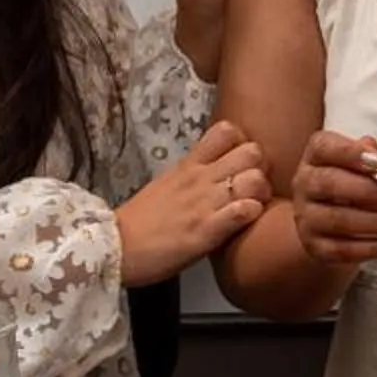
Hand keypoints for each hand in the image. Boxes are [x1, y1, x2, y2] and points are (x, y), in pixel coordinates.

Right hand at [117, 120, 269, 286]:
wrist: (116, 246)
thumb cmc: (140, 221)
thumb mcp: (167, 185)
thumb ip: (193, 176)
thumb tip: (216, 173)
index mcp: (189, 165)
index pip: (227, 131)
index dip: (243, 144)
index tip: (241, 164)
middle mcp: (200, 178)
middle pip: (252, 152)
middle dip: (260, 169)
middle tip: (253, 190)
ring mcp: (205, 203)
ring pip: (255, 179)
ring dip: (260, 194)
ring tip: (252, 208)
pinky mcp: (207, 230)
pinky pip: (244, 211)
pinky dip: (252, 215)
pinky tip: (245, 223)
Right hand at [289, 129, 376, 267]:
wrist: (335, 224)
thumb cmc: (358, 185)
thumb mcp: (370, 164)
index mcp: (316, 156)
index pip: (323, 147)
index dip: (349, 152)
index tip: (376, 161)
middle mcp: (304, 183)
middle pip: (328, 182)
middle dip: (367, 191)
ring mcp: (305, 216)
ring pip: (336, 219)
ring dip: (373, 221)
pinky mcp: (313, 245)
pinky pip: (340, 249)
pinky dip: (367, 247)